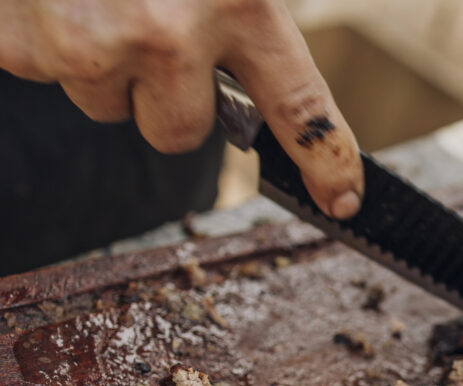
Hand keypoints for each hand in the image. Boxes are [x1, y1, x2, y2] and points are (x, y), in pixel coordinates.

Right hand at [0, 0, 362, 218]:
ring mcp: (93, 44)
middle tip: (146, 27)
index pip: (302, 109)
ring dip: (103, 62)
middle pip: (179, 133)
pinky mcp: (25, 44)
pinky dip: (44, 38)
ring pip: (107, 105)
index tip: (341, 199)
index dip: (326, 163)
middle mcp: (171, 35)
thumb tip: (265, 64)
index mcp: (241, 2)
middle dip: (164, 94)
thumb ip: (247, 8)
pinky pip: (44, 74)